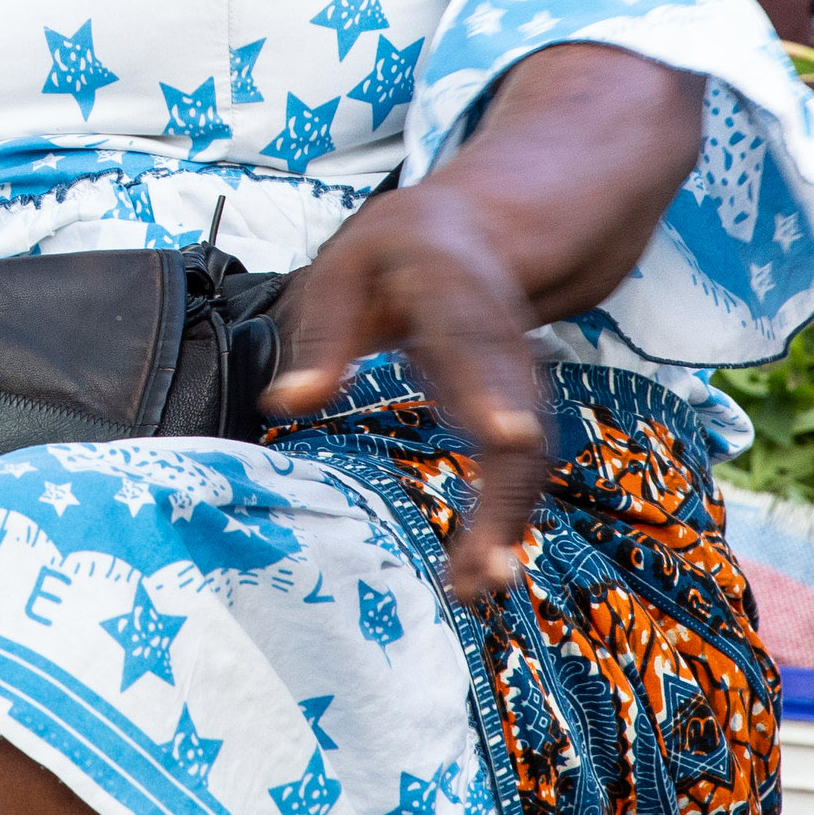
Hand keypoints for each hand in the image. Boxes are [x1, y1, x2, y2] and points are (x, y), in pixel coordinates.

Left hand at [264, 180, 555, 599]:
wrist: (472, 229)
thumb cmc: (391, 252)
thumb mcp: (340, 270)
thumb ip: (321, 337)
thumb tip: (284, 404)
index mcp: (450, 288)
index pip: (472, 340)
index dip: (492, 389)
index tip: (506, 436)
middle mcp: (500, 338)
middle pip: (517, 416)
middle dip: (507, 493)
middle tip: (487, 565)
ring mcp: (519, 373)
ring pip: (528, 452)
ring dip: (509, 520)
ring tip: (479, 585)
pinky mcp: (519, 404)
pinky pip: (522, 465)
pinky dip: (508, 517)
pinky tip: (483, 568)